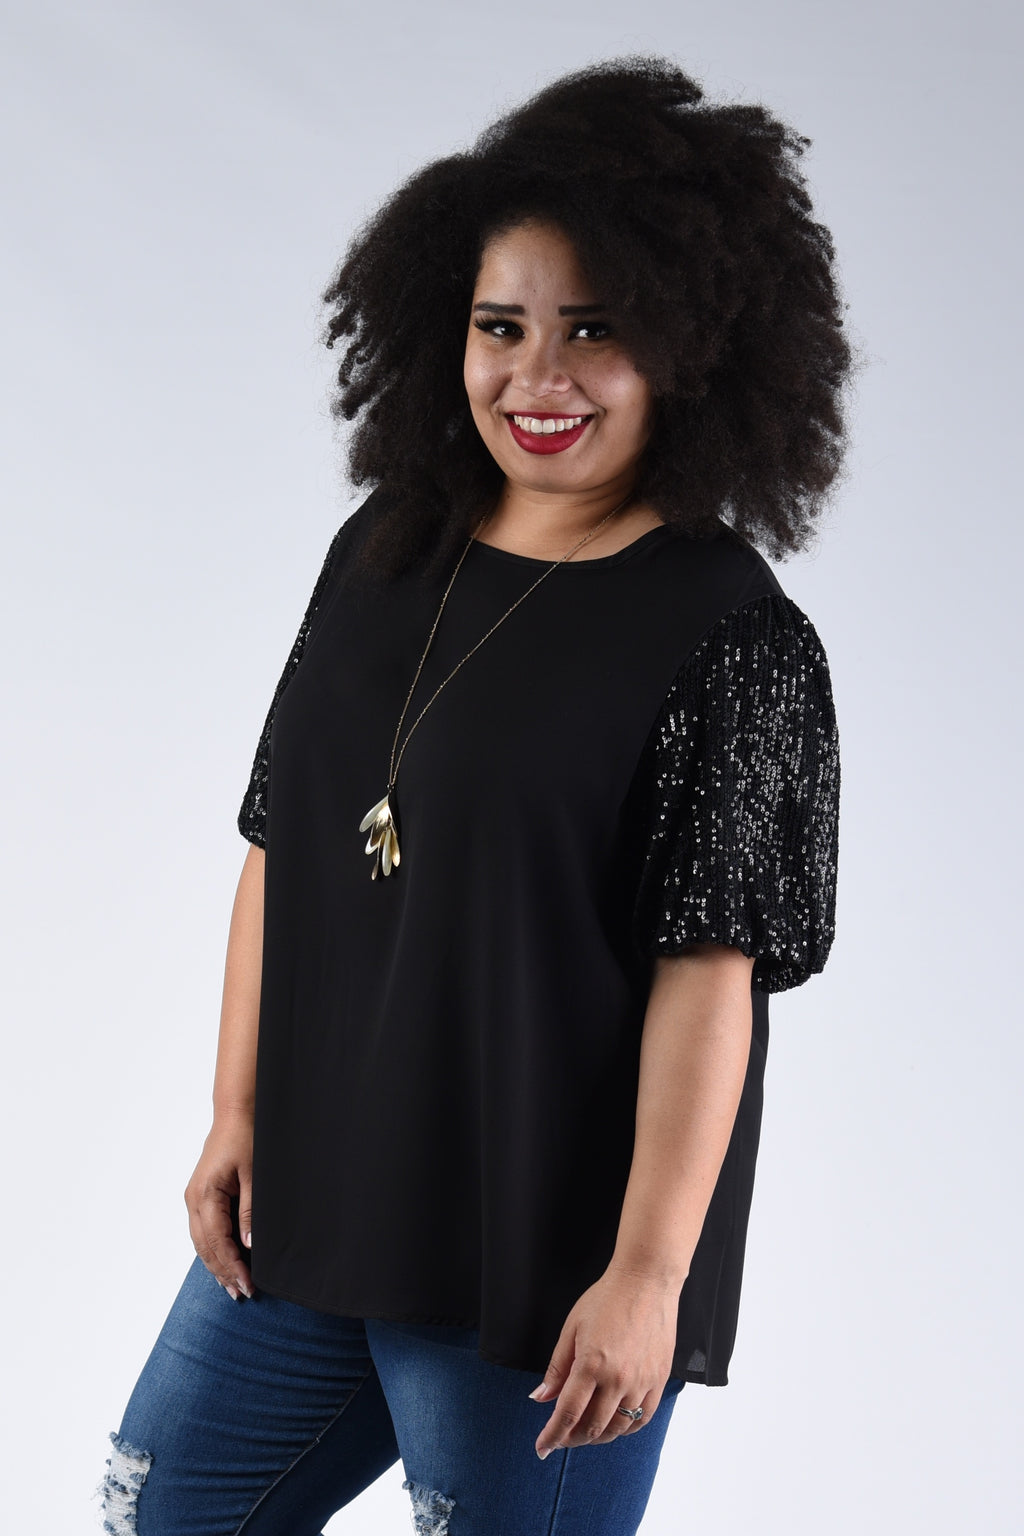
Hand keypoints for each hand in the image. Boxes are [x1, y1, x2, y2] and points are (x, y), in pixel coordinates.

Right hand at [184, 1111, 254, 1300]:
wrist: (235, 1113)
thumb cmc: (246, 1137)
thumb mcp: (255, 1174)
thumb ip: (250, 1211)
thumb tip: (249, 1244)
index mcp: (205, 1195)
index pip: (218, 1242)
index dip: (232, 1266)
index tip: (248, 1285)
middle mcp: (194, 1199)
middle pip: (205, 1247)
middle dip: (222, 1272)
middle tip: (241, 1294)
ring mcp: (194, 1198)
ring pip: (202, 1241)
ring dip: (216, 1264)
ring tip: (231, 1286)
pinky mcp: (200, 1195)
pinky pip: (204, 1229)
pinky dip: (213, 1248)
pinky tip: (223, 1260)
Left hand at [530, 1266, 679, 1458]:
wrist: (646, 1281)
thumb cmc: (607, 1298)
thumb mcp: (572, 1327)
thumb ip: (557, 1368)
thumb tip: (541, 1398)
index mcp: (591, 1364)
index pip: (568, 1414)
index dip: (552, 1435)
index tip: (542, 1448)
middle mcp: (618, 1378)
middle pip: (592, 1427)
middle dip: (571, 1439)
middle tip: (560, 1439)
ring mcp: (641, 1381)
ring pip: (617, 1428)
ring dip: (597, 1436)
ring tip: (584, 1432)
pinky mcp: (658, 1380)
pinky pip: (642, 1418)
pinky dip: (625, 1428)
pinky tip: (614, 1424)